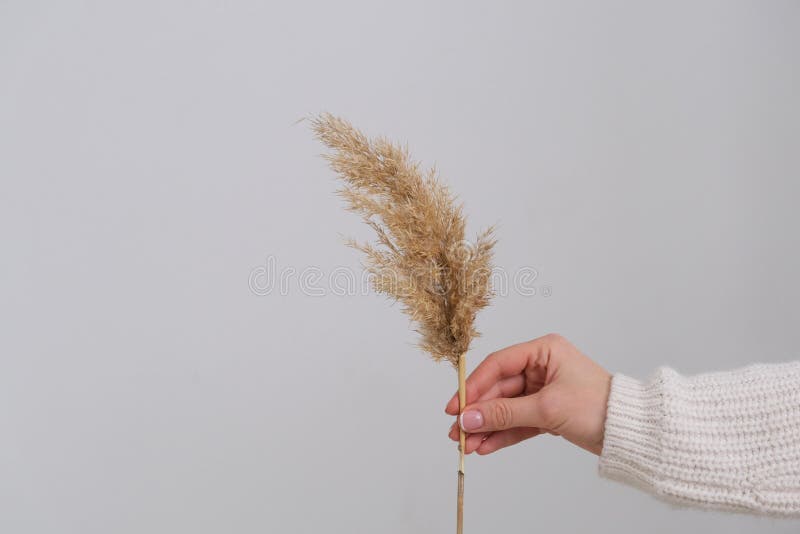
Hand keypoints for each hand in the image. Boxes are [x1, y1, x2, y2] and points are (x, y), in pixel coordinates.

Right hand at [446, 334, 611, 455]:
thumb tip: (469, 419)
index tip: (455, 407)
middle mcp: (541, 367)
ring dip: (487, 427)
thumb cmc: (598, 407)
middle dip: (478, 413)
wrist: (631, 432)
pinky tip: (485, 446)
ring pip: (505, 408)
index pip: (498, 365)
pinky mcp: (547, 412)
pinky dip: (502, 434)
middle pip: (498, 389)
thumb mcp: (546, 408)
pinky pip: (517, 422)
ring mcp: (543, 390)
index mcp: (544, 351)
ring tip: (467, 445)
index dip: (473, 386)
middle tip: (457, 432)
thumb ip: (505, 414)